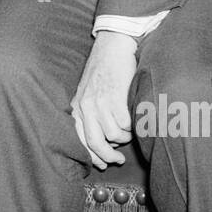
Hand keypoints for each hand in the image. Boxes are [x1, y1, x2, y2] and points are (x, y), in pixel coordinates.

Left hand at [70, 31, 137, 169]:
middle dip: (108, 157)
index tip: (102, 164)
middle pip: (95, 143)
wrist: (113, 47)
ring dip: (124, 138)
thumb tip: (103, 143)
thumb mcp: (89, 93)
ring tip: (128, 132)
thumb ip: (90, 115)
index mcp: (77, 107)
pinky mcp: (116, 98)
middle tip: (118, 160)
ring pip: (113, 136)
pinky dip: (132, 127)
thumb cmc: (104, 72)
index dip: (91, 157)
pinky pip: (125, 124)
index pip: (78, 140)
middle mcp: (85, 106)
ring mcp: (100, 102)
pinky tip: (134, 121)